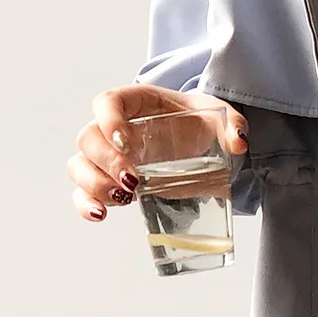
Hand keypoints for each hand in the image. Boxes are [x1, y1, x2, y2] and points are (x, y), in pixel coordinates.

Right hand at [67, 85, 247, 223]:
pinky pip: (82, 191)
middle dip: (107, 162)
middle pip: (90, 138)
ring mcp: (107, 156)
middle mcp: (113, 127)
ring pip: (79, 165)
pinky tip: (101, 214)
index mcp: (135, 103)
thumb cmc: (200, 122)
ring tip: (123, 198)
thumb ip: (231, 125)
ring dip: (93, 184)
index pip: (107, 102)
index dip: (108, 119)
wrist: (199, 141)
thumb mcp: (220, 117)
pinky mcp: (108, 181)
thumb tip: (237, 143)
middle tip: (134, 180)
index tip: (124, 140)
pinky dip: (85, 203)